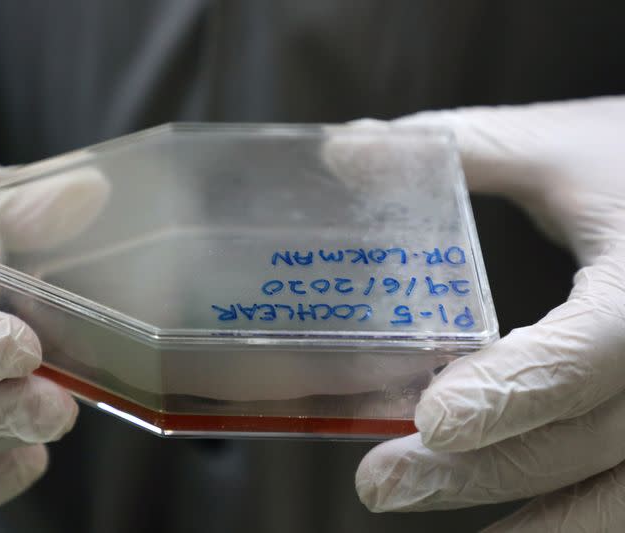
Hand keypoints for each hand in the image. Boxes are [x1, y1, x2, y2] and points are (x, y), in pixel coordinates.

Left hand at [354, 97, 624, 530]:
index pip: (586, 354)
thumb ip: (458, 149)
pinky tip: (507, 529)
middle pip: (577, 439)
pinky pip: (620, 498)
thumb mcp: (562, 145)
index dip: (512, 390)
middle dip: (474, 469)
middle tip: (379, 482)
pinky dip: (564, 522)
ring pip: (605, 491)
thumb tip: (344, 150)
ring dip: (517, 514)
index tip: (431, 419)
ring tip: (416, 505)